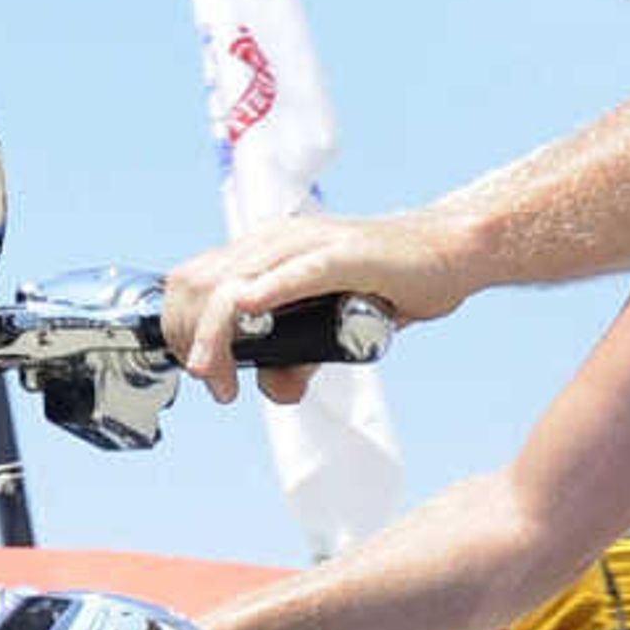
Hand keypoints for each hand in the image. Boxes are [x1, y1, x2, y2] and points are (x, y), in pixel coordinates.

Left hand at [160, 208, 475, 403]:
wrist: (449, 255)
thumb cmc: (391, 286)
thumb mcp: (332, 333)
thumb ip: (298, 357)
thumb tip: (274, 389)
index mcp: (264, 251)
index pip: (195, 282)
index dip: (180, 328)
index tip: (200, 372)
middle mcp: (276, 241)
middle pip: (201, 284)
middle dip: (190, 340)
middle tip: (214, 385)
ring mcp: (308, 244)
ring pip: (237, 283)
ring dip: (217, 335)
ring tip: (220, 379)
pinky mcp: (345, 254)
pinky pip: (296, 272)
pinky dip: (267, 291)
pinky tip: (248, 309)